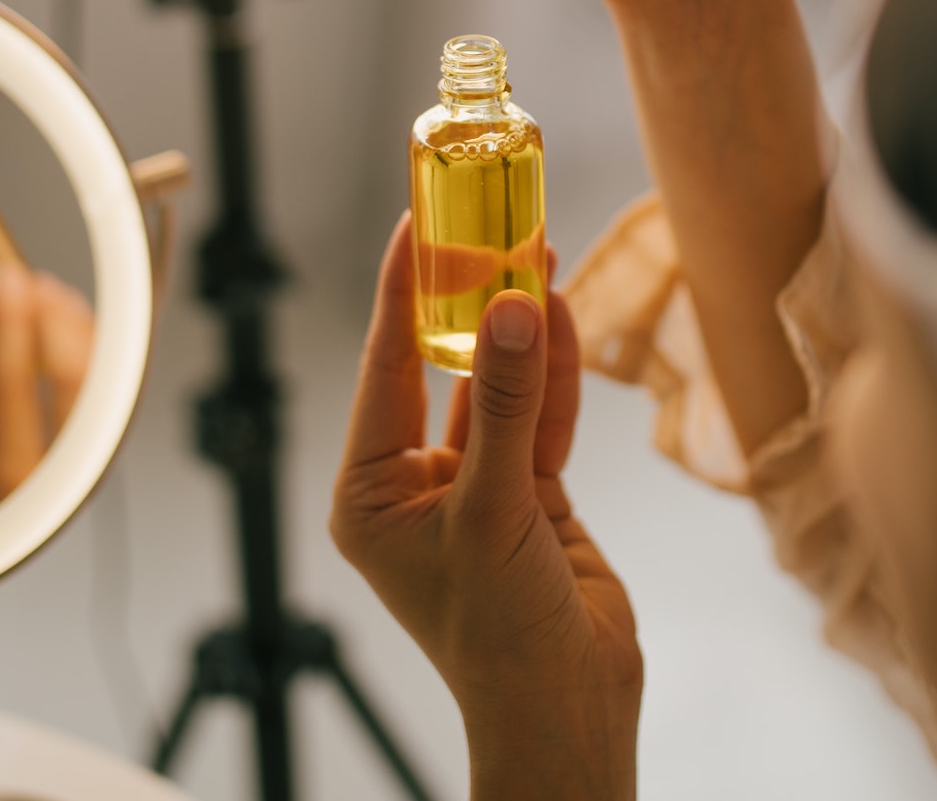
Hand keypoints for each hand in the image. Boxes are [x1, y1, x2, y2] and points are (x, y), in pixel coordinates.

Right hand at [0, 264, 92, 511]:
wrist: (30, 570)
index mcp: (12, 485)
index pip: (15, 394)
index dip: (12, 331)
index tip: (8, 284)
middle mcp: (61, 480)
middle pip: (75, 382)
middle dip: (55, 323)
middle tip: (32, 282)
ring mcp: (94, 467)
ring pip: (101, 383)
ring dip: (77, 331)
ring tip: (51, 294)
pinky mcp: (113, 455)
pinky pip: (112, 392)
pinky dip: (94, 352)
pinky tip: (77, 326)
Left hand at [332, 218, 640, 800]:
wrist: (567, 710)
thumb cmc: (500, 637)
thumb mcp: (496, 509)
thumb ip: (507, 403)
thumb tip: (512, 306)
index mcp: (369, 493)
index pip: (383, 368)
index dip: (404, 291)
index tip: (420, 224)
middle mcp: (414, 485)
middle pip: (438, 369)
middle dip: (467, 302)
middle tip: (487, 228)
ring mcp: (474, 490)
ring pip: (496, 389)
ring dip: (519, 330)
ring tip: (538, 254)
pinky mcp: (529, 499)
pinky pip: (539, 420)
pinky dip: (555, 375)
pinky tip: (562, 318)